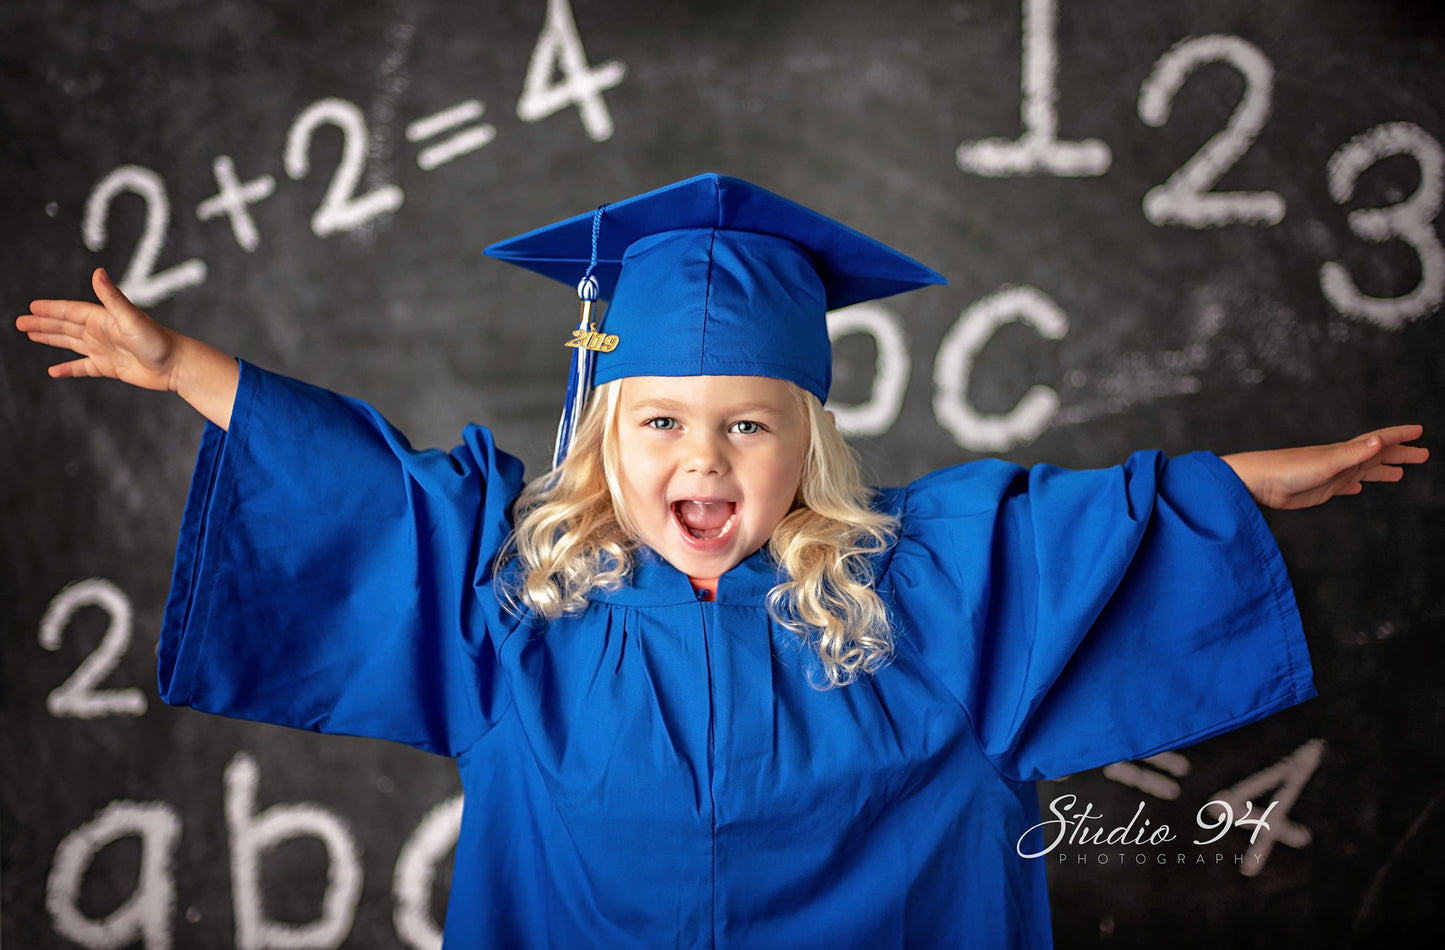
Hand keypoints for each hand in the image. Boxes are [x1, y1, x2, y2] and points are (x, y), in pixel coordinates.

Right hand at [18, 268, 181, 390]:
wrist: (177, 366)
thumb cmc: (158, 341)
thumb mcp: (130, 318)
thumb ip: (112, 297)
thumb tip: (97, 272)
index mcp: (103, 318)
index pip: (70, 312)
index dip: (50, 309)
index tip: (31, 307)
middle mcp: (102, 332)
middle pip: (65, 326)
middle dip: (42, 324)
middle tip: (19, 322)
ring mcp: (105, 350)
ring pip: (70, 343)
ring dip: (50, 340)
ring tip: (30, 335)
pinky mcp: (110, 367)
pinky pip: (83, 368)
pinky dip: (68, 369)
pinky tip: (53, 371)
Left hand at [1222, 426, 1428, 509]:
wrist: (1258, 482)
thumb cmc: (1287, 469)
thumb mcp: (1327, 462)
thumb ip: (1354, 453)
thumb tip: (1381, 439)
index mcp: (1346, 452)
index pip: (1379, 440)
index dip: (1400, 436)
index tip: (1420, 431)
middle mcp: (1341, 461)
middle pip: (1377, 455)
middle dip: (1400, 454)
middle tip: (1423, 455)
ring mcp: (1331, 475)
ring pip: (1364, 470)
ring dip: (1383, 470)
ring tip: (1401, 473)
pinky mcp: (1320, 489)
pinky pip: (1344, 486)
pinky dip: (1355, 484)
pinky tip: (1358, 487)